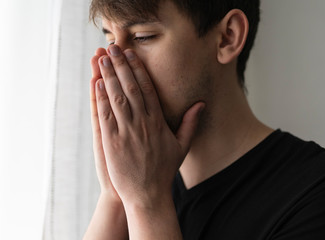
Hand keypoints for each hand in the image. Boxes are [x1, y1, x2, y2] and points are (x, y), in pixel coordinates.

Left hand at [95, 44, 204, 205]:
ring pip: (117, 97)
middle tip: (113, 48)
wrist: (147, 194)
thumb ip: (190, 123)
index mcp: (157, 122)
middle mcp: (142, 123)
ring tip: (102, 58)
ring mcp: (125, 131)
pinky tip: (97, 83)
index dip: (138, 70)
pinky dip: (100, 97)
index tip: (132, 55)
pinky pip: (105, 114)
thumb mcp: (181, 146)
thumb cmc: (163, 170)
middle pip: (130, 88)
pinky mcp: (111, 141)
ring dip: (109, 75)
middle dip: (121, 65)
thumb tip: (200, 104)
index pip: (147, 89)